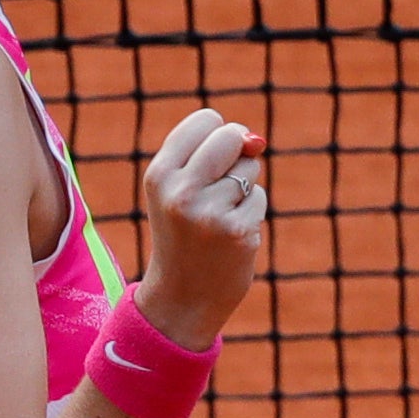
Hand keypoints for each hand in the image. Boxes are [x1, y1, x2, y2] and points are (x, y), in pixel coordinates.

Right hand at [130, 107, 269, 350]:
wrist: (181, 297)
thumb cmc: (184, 235)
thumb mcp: (179, 190)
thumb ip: (210, 156)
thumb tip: (257, 140)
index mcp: (159, 174)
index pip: (206, 119)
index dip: (218, 134)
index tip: (209, 161)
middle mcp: (180, 190)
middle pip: (231, 136)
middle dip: (238, 152)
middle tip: (222, 184)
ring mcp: (209, 212)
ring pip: (249, 169)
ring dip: (244, 188)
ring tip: (219, 217)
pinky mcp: (236, 231)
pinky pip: (259, 198)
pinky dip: (251, 214)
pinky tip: (231, 237)